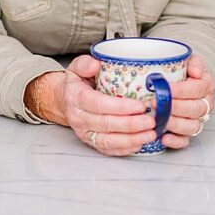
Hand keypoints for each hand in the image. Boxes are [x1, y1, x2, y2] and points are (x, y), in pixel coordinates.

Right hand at [42, 55, 158, 155]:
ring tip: (150, 134)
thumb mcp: (76, 68)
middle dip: (131, 124)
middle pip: (106, 124)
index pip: (98, 104)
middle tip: (150, 121)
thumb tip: (96, 64)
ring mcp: (84, 132)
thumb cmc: (76, 84)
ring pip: (108, 140)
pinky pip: (109, 150)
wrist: (63, 100)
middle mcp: (78, 118)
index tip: (139, 106)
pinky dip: (126, 148)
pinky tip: (140, 142)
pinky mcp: (91, 142)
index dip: (120, 107)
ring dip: (131, 139)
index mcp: (75, 97)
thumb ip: (85, 64)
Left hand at [158, 54, 214, 149]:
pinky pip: (185, 140)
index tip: (166, 88)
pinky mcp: (187, 131)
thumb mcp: (188, 60)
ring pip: (192, 126)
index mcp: (205, 85)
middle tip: (156, 102)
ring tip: (159, 118)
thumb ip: (194, 62)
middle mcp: (204, 104)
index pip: (197, 89)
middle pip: (195, 109)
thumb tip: (195, 70)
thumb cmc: (183, 71)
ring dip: (175, 123)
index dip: (181, 90)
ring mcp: (196, 119)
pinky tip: (165, 137)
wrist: (184, 79)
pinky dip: (175, 141)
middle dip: (174, 107)